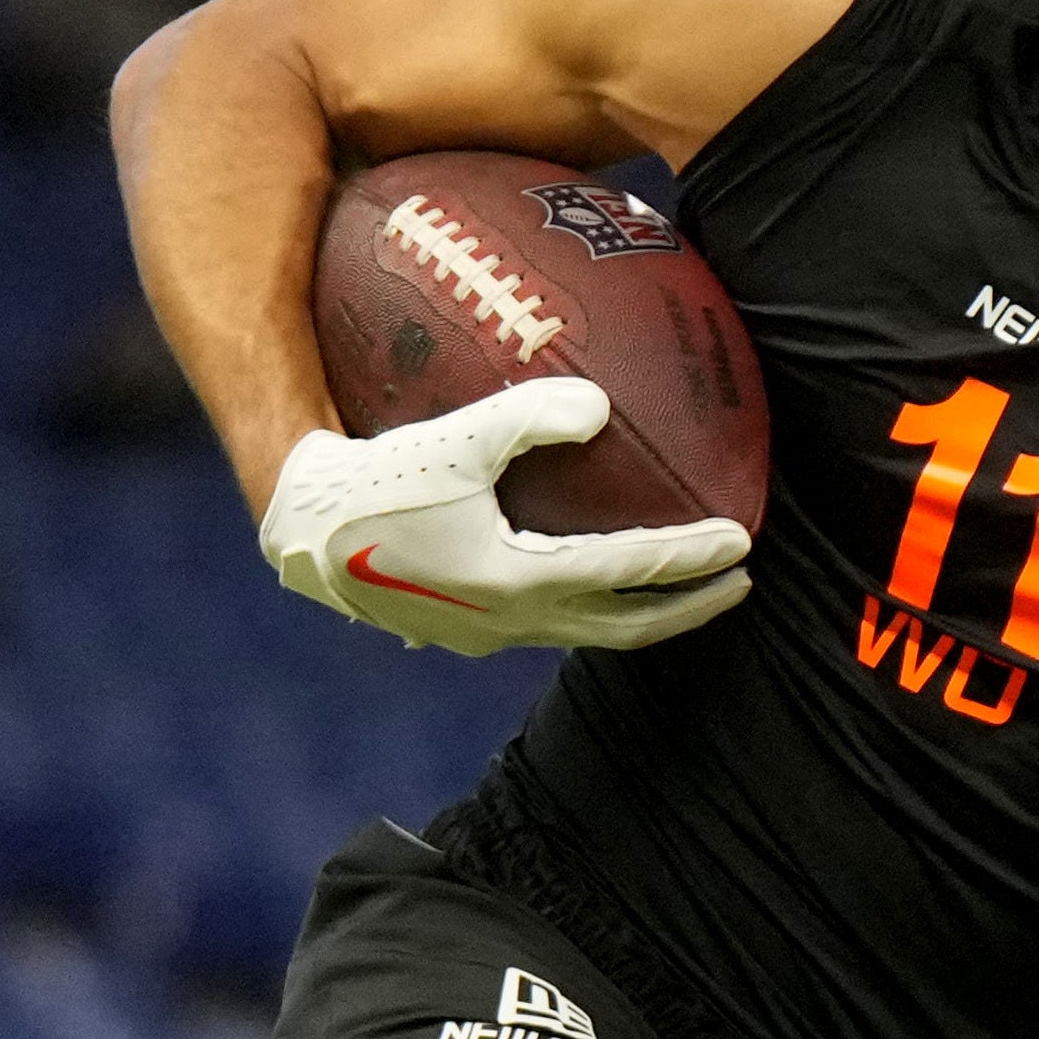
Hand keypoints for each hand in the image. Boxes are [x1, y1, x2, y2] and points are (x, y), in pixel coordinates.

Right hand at [258, 381, 749, 654]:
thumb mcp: (452, 439)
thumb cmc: (372, 482)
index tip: (741, 541)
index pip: (629, 574)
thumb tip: (601, 405)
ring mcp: (485, 634)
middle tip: (738, 583)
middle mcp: (510, 623)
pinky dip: (587, 604)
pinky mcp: (460, 628)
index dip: (690, 560)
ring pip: (584, 632)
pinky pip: (545, 622)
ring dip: (639, 613)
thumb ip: (528, 416)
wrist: (298, 534)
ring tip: (676, 587)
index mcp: (518, 582)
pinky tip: (588, 578)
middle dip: (687, 610)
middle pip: (623, 629)